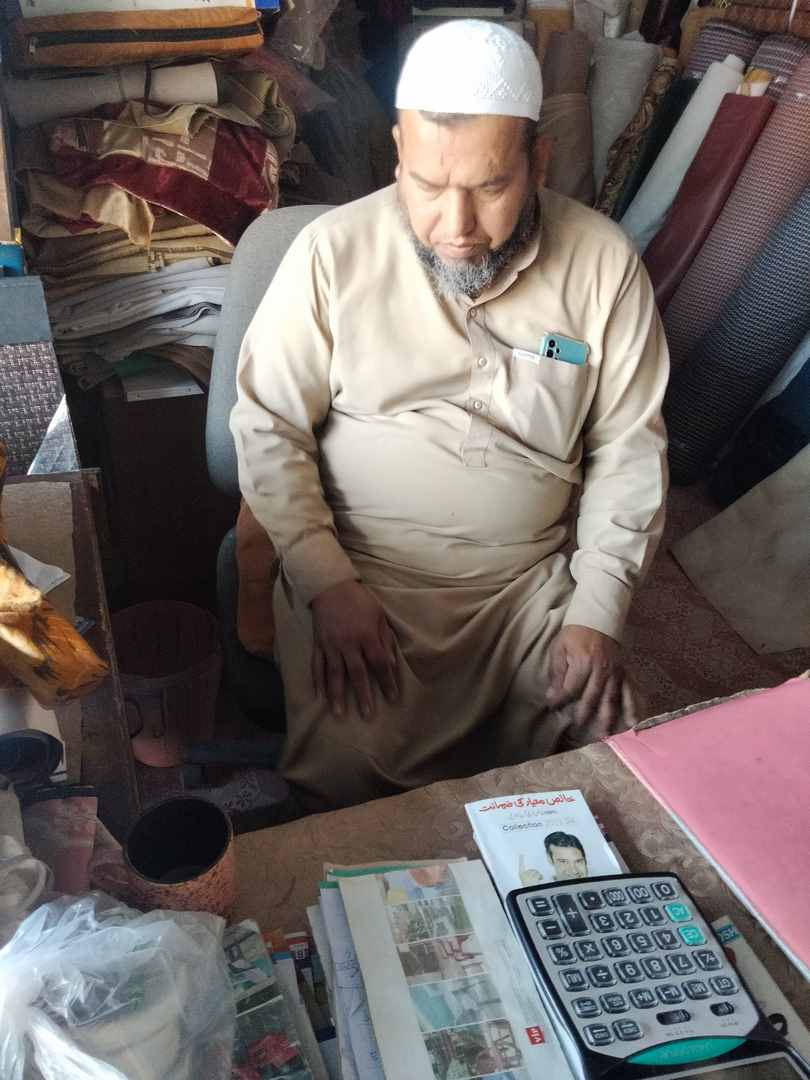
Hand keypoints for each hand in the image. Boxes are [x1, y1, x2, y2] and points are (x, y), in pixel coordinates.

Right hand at [311, 580, 398, 717]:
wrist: (330, 586)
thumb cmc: (359, 601)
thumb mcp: (378, 615)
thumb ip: (385, 639)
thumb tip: (392, 663)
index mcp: (366, 635)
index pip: (379, 663)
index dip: (387, 681)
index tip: (392, 698)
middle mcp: (348, 642)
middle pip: (357, 673)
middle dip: (363, 695)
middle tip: (367, 715)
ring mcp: (331, 644)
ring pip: (334, 674)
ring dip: (337, 695)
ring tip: (339, 714)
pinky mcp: (318, 643)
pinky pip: (317, 665)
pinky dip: (317, 681)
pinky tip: (319, 696)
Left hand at [546, 625, 639, 745]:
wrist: (597, 617)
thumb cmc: (574, 633)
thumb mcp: (559, 648)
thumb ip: (557, 672)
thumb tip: (552, 696)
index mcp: (583, 663)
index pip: (570, 689)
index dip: (560, 701)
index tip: (553, 709)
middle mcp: (601, 670)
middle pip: (591, 698)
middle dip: (583, 716)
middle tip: (577, 732)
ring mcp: (615, 672)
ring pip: (610, 699)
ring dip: (607, 718)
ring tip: (604, 736)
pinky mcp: (623, 672)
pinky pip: (629, 691)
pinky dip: (631, 706)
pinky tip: (633, 721)